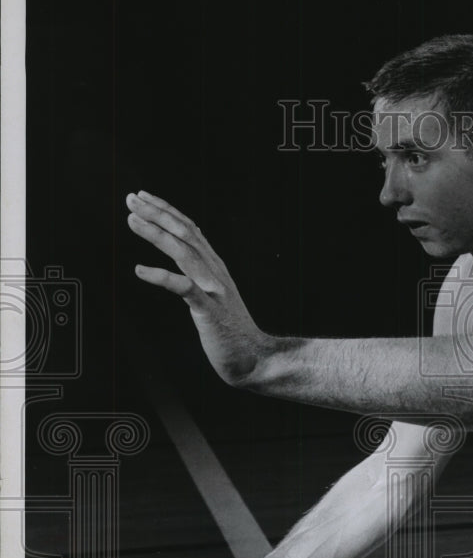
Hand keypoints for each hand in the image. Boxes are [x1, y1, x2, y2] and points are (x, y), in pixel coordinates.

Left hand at [126, 190, 267, 386]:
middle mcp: (215, 273)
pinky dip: (162, 277)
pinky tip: (140, 270)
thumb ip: (204, 272)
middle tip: (132, 198)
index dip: (166, 211)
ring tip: (132, 220)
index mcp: (216, 268)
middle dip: (157, 213)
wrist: (255, 359)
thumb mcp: (217, 295)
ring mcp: (214, 290)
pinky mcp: (210, 312)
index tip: (143, 198)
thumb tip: (190, 247)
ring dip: (156, 233)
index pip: (190, 230)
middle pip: (185, 233)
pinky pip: (184, 289)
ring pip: (183, 252)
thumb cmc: (232, 332)